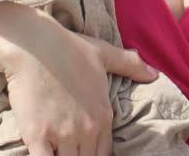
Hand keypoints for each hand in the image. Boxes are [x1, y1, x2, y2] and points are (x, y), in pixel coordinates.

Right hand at [3, 23, 159, 155]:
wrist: (34, 45)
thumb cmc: (68, 47)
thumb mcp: (104, 53)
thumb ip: (130, 65)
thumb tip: (154, 74)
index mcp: (103, 115)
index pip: (105, 154)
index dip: (94, 154)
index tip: (84, 148)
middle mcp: (87, 129)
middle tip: (70, 149)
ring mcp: (63, 134)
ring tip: (56, 150)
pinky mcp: (37, 136)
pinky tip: (44, 152)